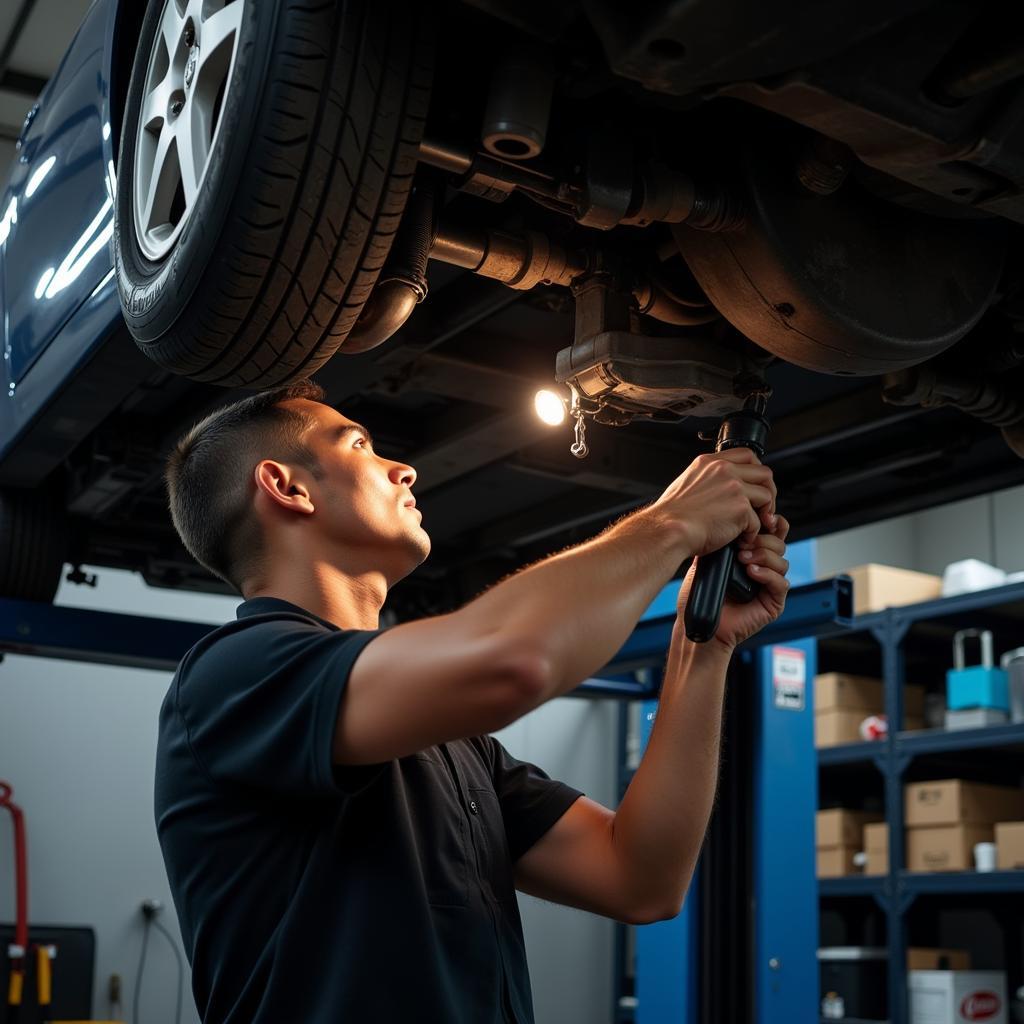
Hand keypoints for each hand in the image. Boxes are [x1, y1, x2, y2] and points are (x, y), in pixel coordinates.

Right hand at [649, 449, 777, 556]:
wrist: (668, 529)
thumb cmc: (671, 516)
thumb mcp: (686, 484)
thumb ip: (707, 480)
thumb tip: (719, 489)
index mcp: (709, 462)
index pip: (746, 455)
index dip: (756, 470)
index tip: (755, 485)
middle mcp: (724, 470)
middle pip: (764, 473)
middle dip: (768, 491)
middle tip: (763, 508)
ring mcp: (734, 487)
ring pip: (766, 496)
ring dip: (764, 513)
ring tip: (752, 526)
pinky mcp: (741, 507)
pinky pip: (758, 521)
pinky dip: (752, 533)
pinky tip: (741, 539)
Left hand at [676, 514, 790, 651]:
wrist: (700, 622)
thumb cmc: (701, 595)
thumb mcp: (707, 560)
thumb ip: (720, 541)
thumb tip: (727, 520)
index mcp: (750, 555)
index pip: (770, 532)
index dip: (769, 522)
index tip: (759, 517)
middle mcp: (763, 568)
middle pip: (779, 543)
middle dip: (762, 540)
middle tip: (742, 545)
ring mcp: (769, 585)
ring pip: (782, 562)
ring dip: (763, 557)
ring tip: (743, 560)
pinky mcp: (773, 602)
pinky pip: (781, 583)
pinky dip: (768, 575)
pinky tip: (751, 573)